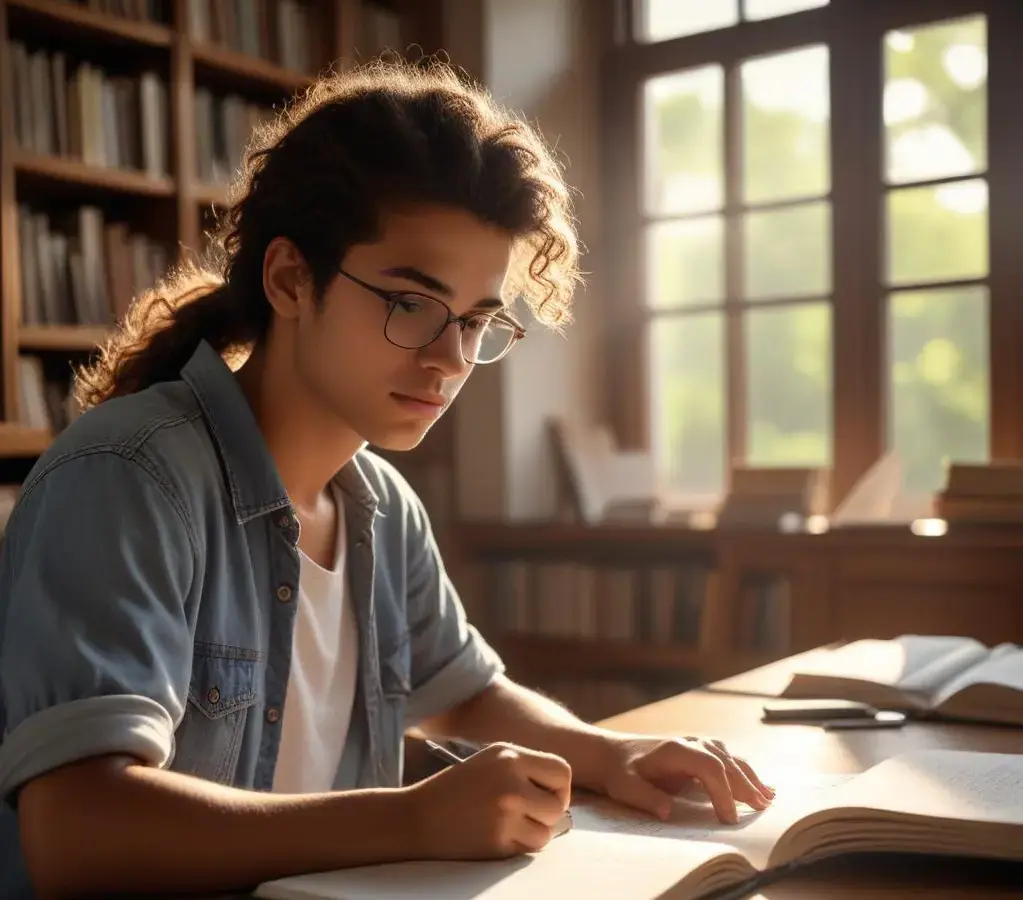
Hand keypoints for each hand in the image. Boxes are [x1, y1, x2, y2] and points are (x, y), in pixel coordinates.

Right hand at [403, 742, 571, 859]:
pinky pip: (531, 847)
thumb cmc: (456, 790)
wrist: (415, 817)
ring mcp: (505, 811)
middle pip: (558, 803)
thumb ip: (526, 769)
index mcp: (509, 755)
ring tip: (509, 825)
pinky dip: (521, 845)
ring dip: (535, 832)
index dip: (559, 787)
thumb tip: (563, 791)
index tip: (544, 796)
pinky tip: (499, 836)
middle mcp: (510, 780)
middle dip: (548, 813)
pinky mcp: (498, 839)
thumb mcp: (490, 762)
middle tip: (528, 815)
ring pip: (548, 829)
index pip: (562, 771)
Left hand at [595, 735, 775, 824]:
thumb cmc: (620, 772)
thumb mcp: (626, 787)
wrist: (612, 753)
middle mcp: (690, 743)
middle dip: (745, 785)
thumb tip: (669, 813)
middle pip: (725, 762)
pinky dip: (744, 772)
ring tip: (767, 799)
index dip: (723, 792)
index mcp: (675, 750)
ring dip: (749, 778)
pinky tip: (759, 785)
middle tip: (762, 809)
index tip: (729, 818)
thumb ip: (647, 798)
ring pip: (730, 759)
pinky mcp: (698, 750)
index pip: (709, 768)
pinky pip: (726, 759)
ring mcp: (696, 744)